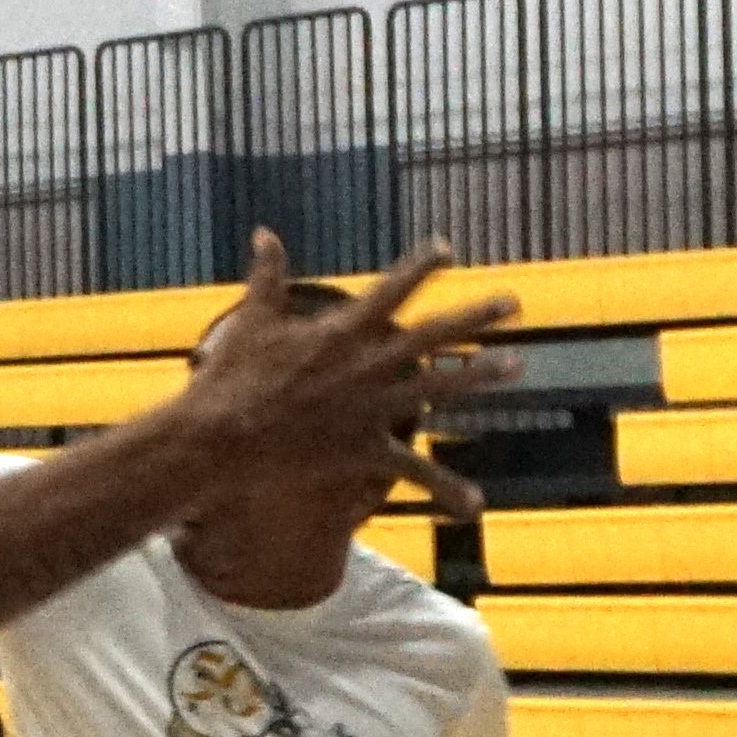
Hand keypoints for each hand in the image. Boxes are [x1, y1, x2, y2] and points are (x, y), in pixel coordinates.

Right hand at [174, 232, 519, 517]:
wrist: (220, 437)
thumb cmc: (230, 378)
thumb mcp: (250, 319)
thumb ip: (266, 274)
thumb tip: (264, 233)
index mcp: (339, 331)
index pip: (391, 290)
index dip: (421, 266)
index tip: (447, 249)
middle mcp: (365, 366)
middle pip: (433, 334)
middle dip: (475, 316)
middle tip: (512, 302)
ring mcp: (370, 408)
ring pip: (438, 388)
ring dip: (479, 376)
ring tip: (516, 366)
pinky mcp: (364, 449)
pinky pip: (413, 471)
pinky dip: (444, 488)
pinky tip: (474, 503)